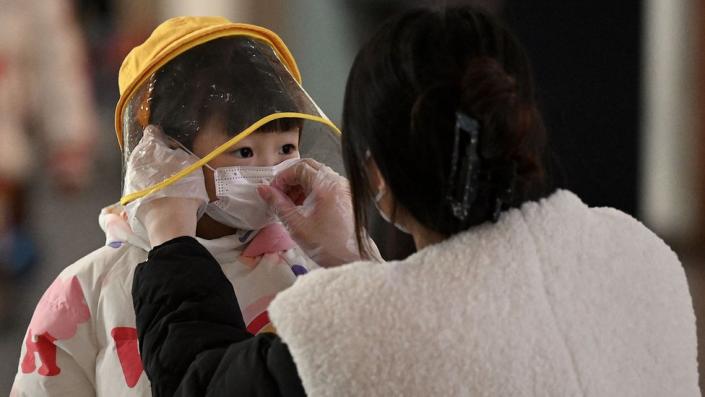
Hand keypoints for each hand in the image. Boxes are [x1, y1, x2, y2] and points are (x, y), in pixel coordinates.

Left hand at [123, 125, 208, 246]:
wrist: (168, 222)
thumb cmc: (183, 190)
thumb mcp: (190, 164)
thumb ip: (180, 152)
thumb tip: (173, 149)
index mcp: (149, 148)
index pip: (152, 132)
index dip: (162, 135)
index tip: (169, 142)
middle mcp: (135, 160)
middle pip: (145, 150)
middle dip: (156, 154)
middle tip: (172, 162)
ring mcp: (130, 178)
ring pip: (141, 167)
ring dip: (152, 170)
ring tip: (167, 180)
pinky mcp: (130, 195)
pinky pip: (140, 183)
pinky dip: (148, 185)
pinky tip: (161, 193)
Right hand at [258, 159, 380, 266]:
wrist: (353, 259)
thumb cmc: (330, 246)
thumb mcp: (297, 226)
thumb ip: (278, 205)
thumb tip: (265, 191)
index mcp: (327, 186)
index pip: (299, 167)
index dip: (282, 177)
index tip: (273, 190)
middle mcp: (337, 183)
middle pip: (308, 168)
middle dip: (290, 179)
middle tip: (278, 195)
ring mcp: (343, 189)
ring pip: (316, 175)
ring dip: (299, 185)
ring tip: (289, 203)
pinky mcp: (345, 197)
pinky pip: (325, 185)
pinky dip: (310, 191)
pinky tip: (302, 206)